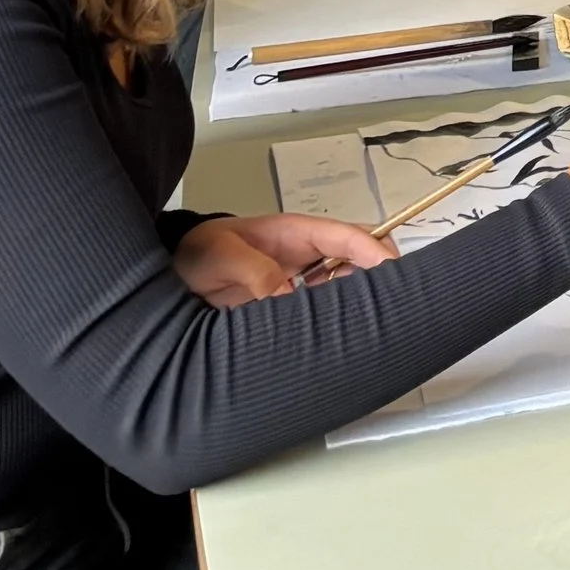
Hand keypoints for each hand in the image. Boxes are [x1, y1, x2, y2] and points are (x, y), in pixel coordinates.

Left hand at [173, 212, 392, 304]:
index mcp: (297, 233)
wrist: (175, 272)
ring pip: (344, 284)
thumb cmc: (201, 251)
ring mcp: (299, 278)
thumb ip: (256, 271)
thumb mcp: (224, 254)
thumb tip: (287, 296)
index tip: (392, 271)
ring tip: (370, 324)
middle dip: (379, 274)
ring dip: (359, 299)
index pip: (346, 237)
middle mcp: (305, 255)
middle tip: (394, 302)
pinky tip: (338, 337)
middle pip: (356, 257)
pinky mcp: (287, 304)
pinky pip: (322, 308)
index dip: (373, 250)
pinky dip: (335, 318)